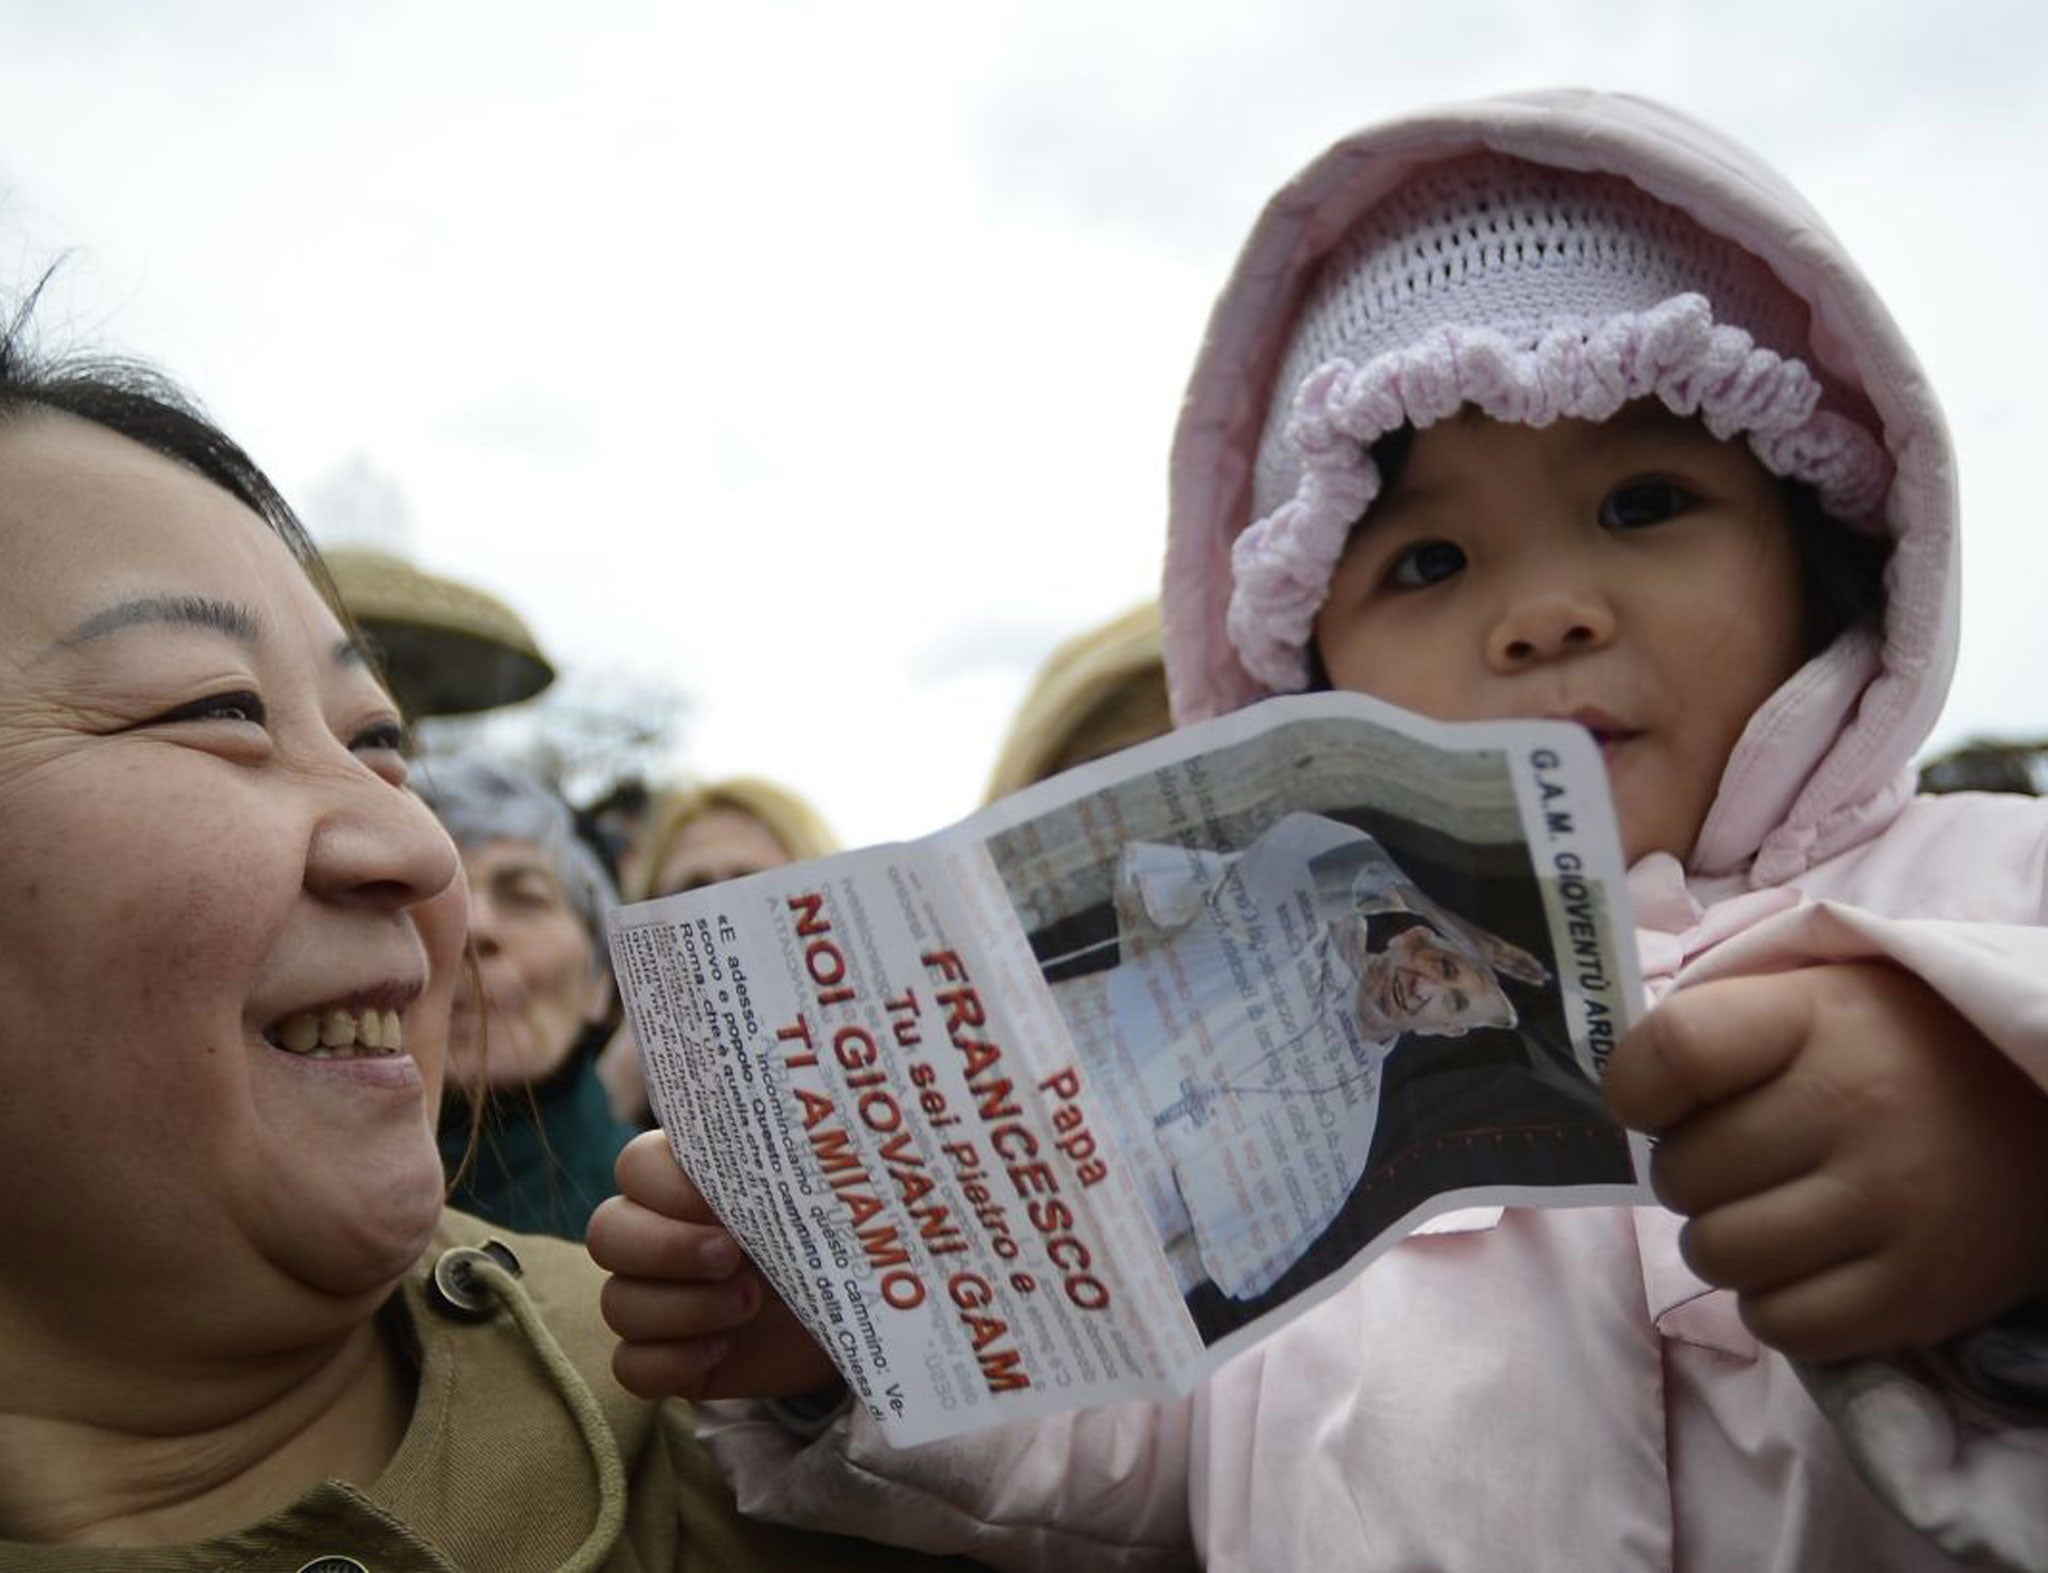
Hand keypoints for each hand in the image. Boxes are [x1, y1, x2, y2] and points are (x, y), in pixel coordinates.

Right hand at [589, 1130, 840, 1401]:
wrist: (861, 1310)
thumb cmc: (836, 1233)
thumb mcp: (819, 1192)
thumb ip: (786, 1163)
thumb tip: (796, 1115)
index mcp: (686, 1179)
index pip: (635, 1166)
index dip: (667, 1186)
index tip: (725, 1205)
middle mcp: (657, 1235)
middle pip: (606, 1234)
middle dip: (665, 1249)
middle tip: (733, 1258)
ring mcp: (657, 1298)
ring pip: (616, 1304)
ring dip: (684, 1309)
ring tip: (750, 1305)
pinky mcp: (666, 1357)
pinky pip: (629, 1367)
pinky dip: (670, 1363)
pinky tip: (722, 1349)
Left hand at [1604, 962, 2047, 1362]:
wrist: (2043, 1112)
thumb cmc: (1896, 1048)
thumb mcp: (1813, 998)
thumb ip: (1714, 1027)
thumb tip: (1616, 1094)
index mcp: (1818, 1019)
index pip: (1674, 1052)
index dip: (1634, 1086)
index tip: (1648, 1101)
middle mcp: (1856, 1110)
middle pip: (1684, 1172)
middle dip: (1688, 1173)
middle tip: (1733, 1162)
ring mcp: (1892, 1207)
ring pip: (1720, 1255)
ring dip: (1722, 1242)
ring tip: (1765, 1213)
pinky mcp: (1919, 1293)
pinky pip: (1783, 1325)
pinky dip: (1773, 1304)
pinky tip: (1802, 1263)